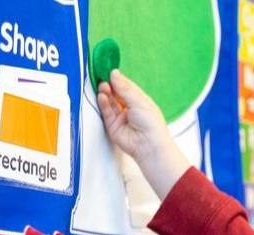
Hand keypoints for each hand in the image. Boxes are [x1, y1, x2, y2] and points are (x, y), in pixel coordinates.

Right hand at [98, 70, 190, 198]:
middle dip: (109, 85)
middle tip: (103, 78)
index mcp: (139, 100)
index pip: (125, 86)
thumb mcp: (139, 100)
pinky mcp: (113, 126)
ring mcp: (120, 117)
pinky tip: (102, 96)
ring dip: (105, 93)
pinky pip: (106, 112)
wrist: (149, 145)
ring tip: (103, 87)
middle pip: (116, 93)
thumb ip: (124, 88)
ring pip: (109, 102)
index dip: (117, 79)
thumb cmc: (151, 124)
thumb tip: (114, 73)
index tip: (108, 70)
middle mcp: (129, 108)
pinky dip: (103, 104)